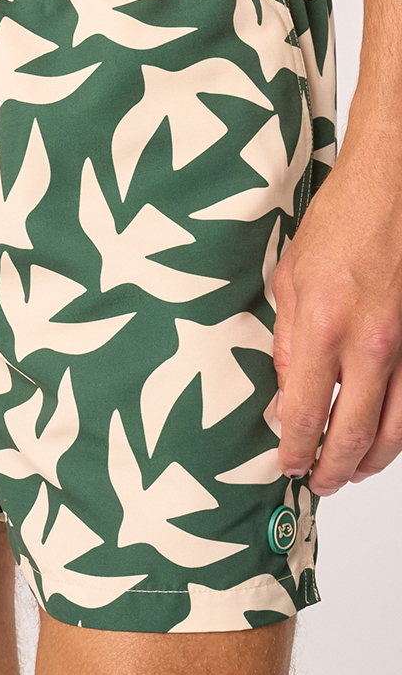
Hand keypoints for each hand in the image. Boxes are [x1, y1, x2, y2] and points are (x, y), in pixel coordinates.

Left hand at [274, 147, 401, 493]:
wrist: (390, 190)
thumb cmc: (337, 225)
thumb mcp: (287, 282)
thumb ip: (285, 344)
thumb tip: (284, 397)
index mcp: (322, 328)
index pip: (306, 413)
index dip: (297, 451)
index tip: (289, 465)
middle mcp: (369, 345)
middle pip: (356, 435)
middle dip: (335, 470)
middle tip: (320, 483)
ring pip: (397, 430)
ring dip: (372, 461)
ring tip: (351, 471)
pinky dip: (399, 430)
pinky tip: (383, 436)